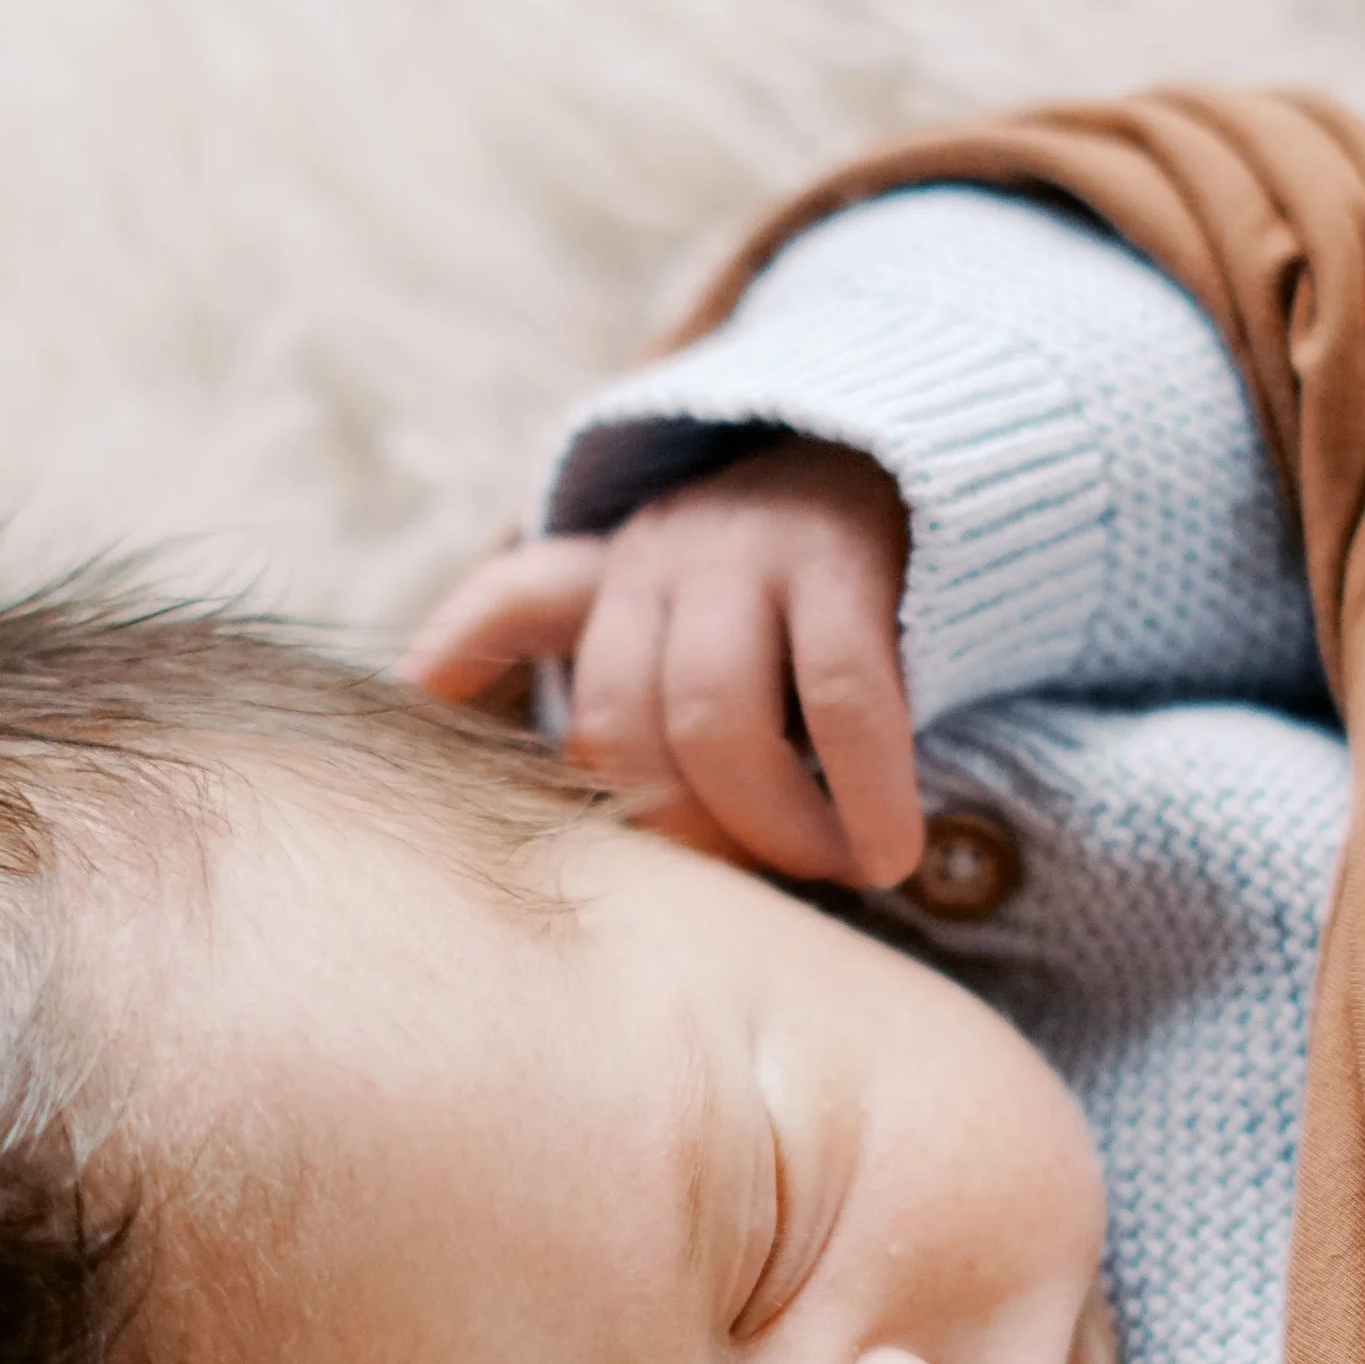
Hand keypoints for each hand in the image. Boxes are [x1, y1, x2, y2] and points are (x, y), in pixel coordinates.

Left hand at [404, 438, 923, 887]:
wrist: (942, 474)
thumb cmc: (805, 586)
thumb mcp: (693, 606)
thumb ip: (581, 635)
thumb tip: (423, 691)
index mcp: (620, 573)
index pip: (511, 605)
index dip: (456, 662)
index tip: (427, 719)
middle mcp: (667, 552)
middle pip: (621, 723)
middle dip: (682, 831)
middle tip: (751, 889)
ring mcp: (753, 549)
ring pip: (717, 720)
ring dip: (772, 826)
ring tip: (832, 870)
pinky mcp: (849, 565)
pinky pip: (844, 701)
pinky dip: (865, 797)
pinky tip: (888, 851)